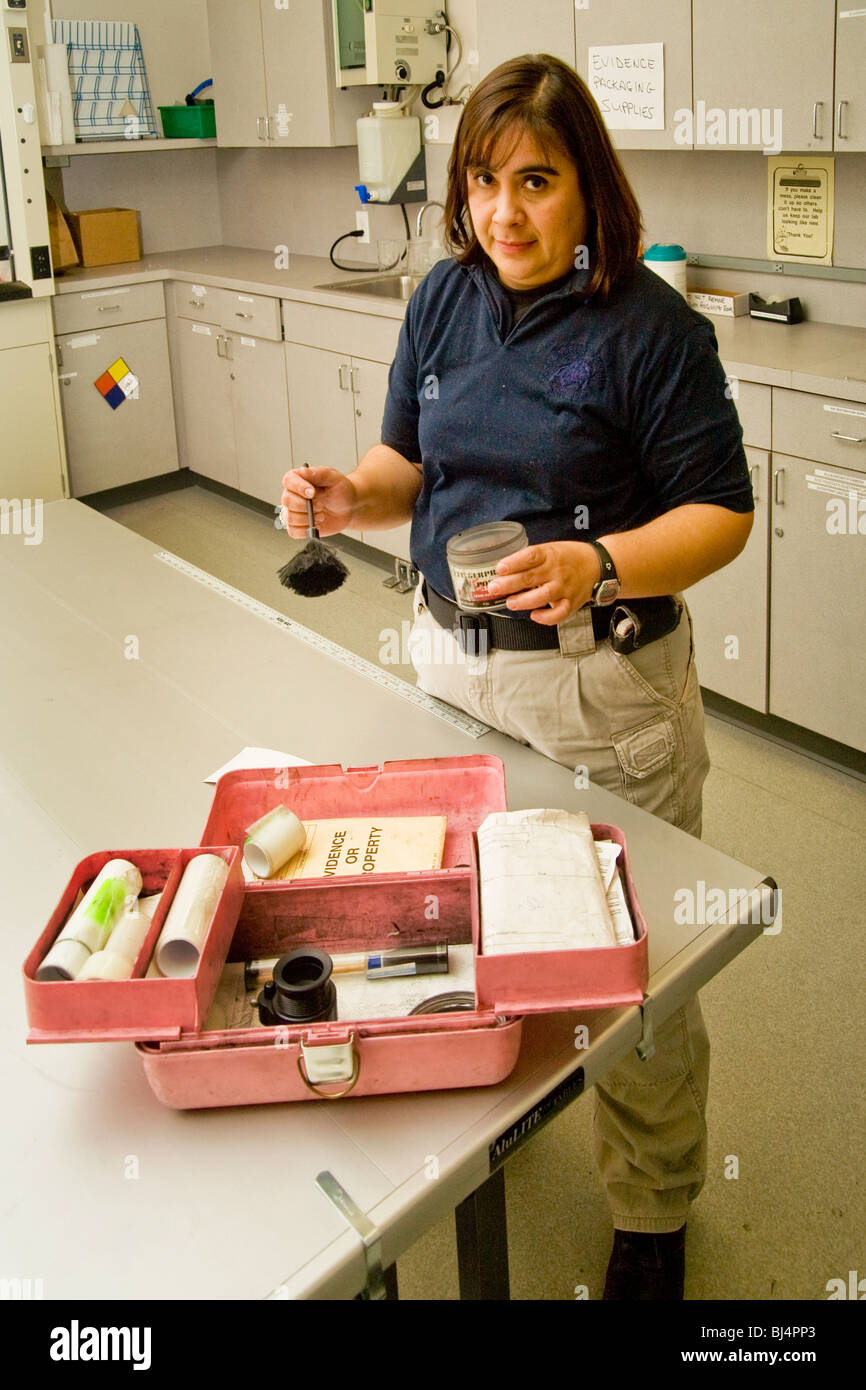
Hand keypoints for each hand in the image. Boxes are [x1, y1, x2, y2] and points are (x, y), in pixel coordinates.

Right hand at [280, 467, 357, 537]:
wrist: (348, 508)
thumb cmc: (340, 490)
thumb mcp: (332, 477)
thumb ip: (317, 473)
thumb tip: (303, 471)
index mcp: (298, 479)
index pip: (288, 481)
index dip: (298, 487)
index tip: (312, 492)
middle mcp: (292, 494)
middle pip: (287, 501)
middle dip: (307, 506)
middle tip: (321, 505)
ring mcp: (293, 511)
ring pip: (290, 518)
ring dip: (308, 518)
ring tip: (321, 514)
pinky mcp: (297, 526)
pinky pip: (293, 531)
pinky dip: (306, 530)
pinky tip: (316, 524)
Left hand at [484, 541, 599, 624]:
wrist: (597, 565)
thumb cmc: (569, 557)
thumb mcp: (551, 549)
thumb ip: (530, 559)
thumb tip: (503, 571)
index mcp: (550, 554)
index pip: (530, 556)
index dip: (513, 562)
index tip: (499, 568)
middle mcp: (557, 571)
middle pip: (531, 577)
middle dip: (509, 584)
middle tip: (494, 589)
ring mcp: (564, 588)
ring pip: (543, 596)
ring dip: (523, 601)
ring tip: (510, 603)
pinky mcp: (571, 603)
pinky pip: (558, 614)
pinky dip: (545, 617)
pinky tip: (534, 615)